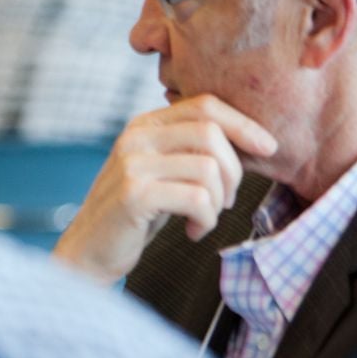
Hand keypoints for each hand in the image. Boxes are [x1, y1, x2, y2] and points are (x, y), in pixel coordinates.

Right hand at [53, 94, 277, 284]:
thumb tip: (251, 140)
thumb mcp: (161, 172)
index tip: (267, 148)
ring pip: (208, 168)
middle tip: (226, 201)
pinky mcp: (135, 195)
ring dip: (219, 202)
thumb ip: (189, 149)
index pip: (205, 105)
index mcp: (144, 125)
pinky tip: (192, 231)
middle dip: (233, 172)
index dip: (243, 124)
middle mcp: (135, 137)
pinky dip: (206, 219)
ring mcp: (132, 164)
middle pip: (211, 134)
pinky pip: (196, 198)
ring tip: (204, 219)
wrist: (89, 251)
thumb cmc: (135, 215)